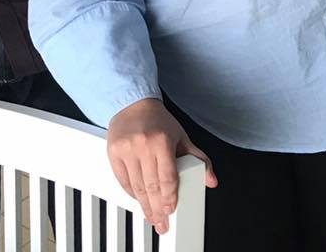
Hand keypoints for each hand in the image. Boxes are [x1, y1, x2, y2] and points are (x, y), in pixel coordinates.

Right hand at [107, 98, 216, 233]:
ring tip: (151, 216)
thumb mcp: (182, 136)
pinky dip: (131, 193)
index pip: (167, 178)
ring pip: (137, 186)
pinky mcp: (114, 151)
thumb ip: (199, 158)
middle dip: (158, 209)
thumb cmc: (158, 120)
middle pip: (151, 186)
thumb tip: (211, 179)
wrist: (132, 102)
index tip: (171, 210)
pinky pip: (123, 180)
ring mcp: (127, 149)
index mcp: (162, 141)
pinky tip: (138, 199)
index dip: (169, 198)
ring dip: (145, 205)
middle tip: (162, 222)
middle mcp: (143, 145)